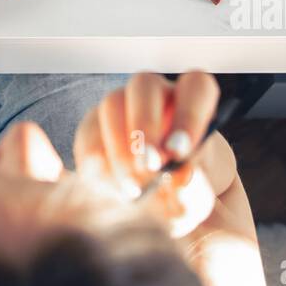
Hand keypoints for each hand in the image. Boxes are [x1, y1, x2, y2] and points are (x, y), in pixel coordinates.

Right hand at [73, 71, 221, 237]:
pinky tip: (115, 189)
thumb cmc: (184, 189)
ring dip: (119, 149)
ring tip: (132, 188)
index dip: (189, 115)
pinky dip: (100, 165)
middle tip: (148, 166)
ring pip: (112, 104)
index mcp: (191, 101)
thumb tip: (180, 175)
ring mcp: (121, 104)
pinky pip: (88, 134)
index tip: (180, 152)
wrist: (154, 201)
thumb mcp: (197, 194)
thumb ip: (194, 185)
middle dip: (144, 125)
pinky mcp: (93, 124)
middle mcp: (156, 94)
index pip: (196, 87)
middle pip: (144, 84)